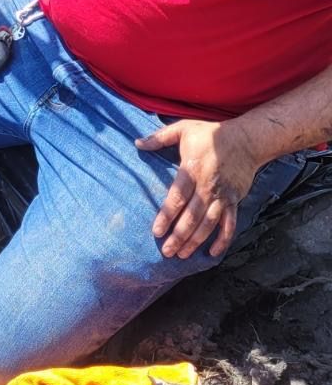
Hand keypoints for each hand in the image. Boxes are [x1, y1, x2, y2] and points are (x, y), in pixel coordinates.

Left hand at [135, 118, 261, 258]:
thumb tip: (137, 143)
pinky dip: (223, 240)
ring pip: (209, 223)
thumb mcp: (183, 128)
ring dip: (196, 241)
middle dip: (179, 236)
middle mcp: (208, 186)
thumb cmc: (211, 134)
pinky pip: (230, 224)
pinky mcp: (235, 200)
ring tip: (182, 255)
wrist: (247, 139)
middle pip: (192, 216)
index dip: (167, 216)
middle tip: (166, 251)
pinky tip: (213, 253)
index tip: (157, 231)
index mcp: (193, 170)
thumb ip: (159, 137)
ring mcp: (223, 195)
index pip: (177, 197)